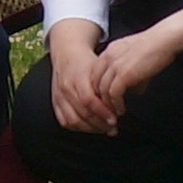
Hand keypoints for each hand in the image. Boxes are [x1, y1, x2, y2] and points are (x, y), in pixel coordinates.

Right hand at [45, 18, 116, 134]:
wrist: (66, 53)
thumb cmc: (86, 61)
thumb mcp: (100, 66)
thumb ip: (111, 81)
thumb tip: (127, 95)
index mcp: (78, 77)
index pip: (88, 100)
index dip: (102, 112)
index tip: (115, 118)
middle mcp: (66, 87)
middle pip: (82, 113)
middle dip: (100, 124)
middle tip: (113, 128)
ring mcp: (59, 96)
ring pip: (72, 120)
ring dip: (90, 128)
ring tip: (103, 129)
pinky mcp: (55, 102)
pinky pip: (64, 121)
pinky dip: (77, 127)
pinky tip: (89, 127)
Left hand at [91, 10, 182, 115]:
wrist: (163, 40)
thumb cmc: (156, 48)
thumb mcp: (136, 58)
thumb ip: (132, 73)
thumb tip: (135, 90)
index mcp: (109, 52)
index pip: (95, 73)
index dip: (98, 88)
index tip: (103, 99)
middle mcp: (108, 57)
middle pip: (94, 82)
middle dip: (99, 98)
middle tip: (106, 110)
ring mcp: (114, 65)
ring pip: (102, 90)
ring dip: (107, 105)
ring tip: (114, 114)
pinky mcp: (124, 74)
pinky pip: (113, 93)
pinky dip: (115, 104)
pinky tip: (121, 110)